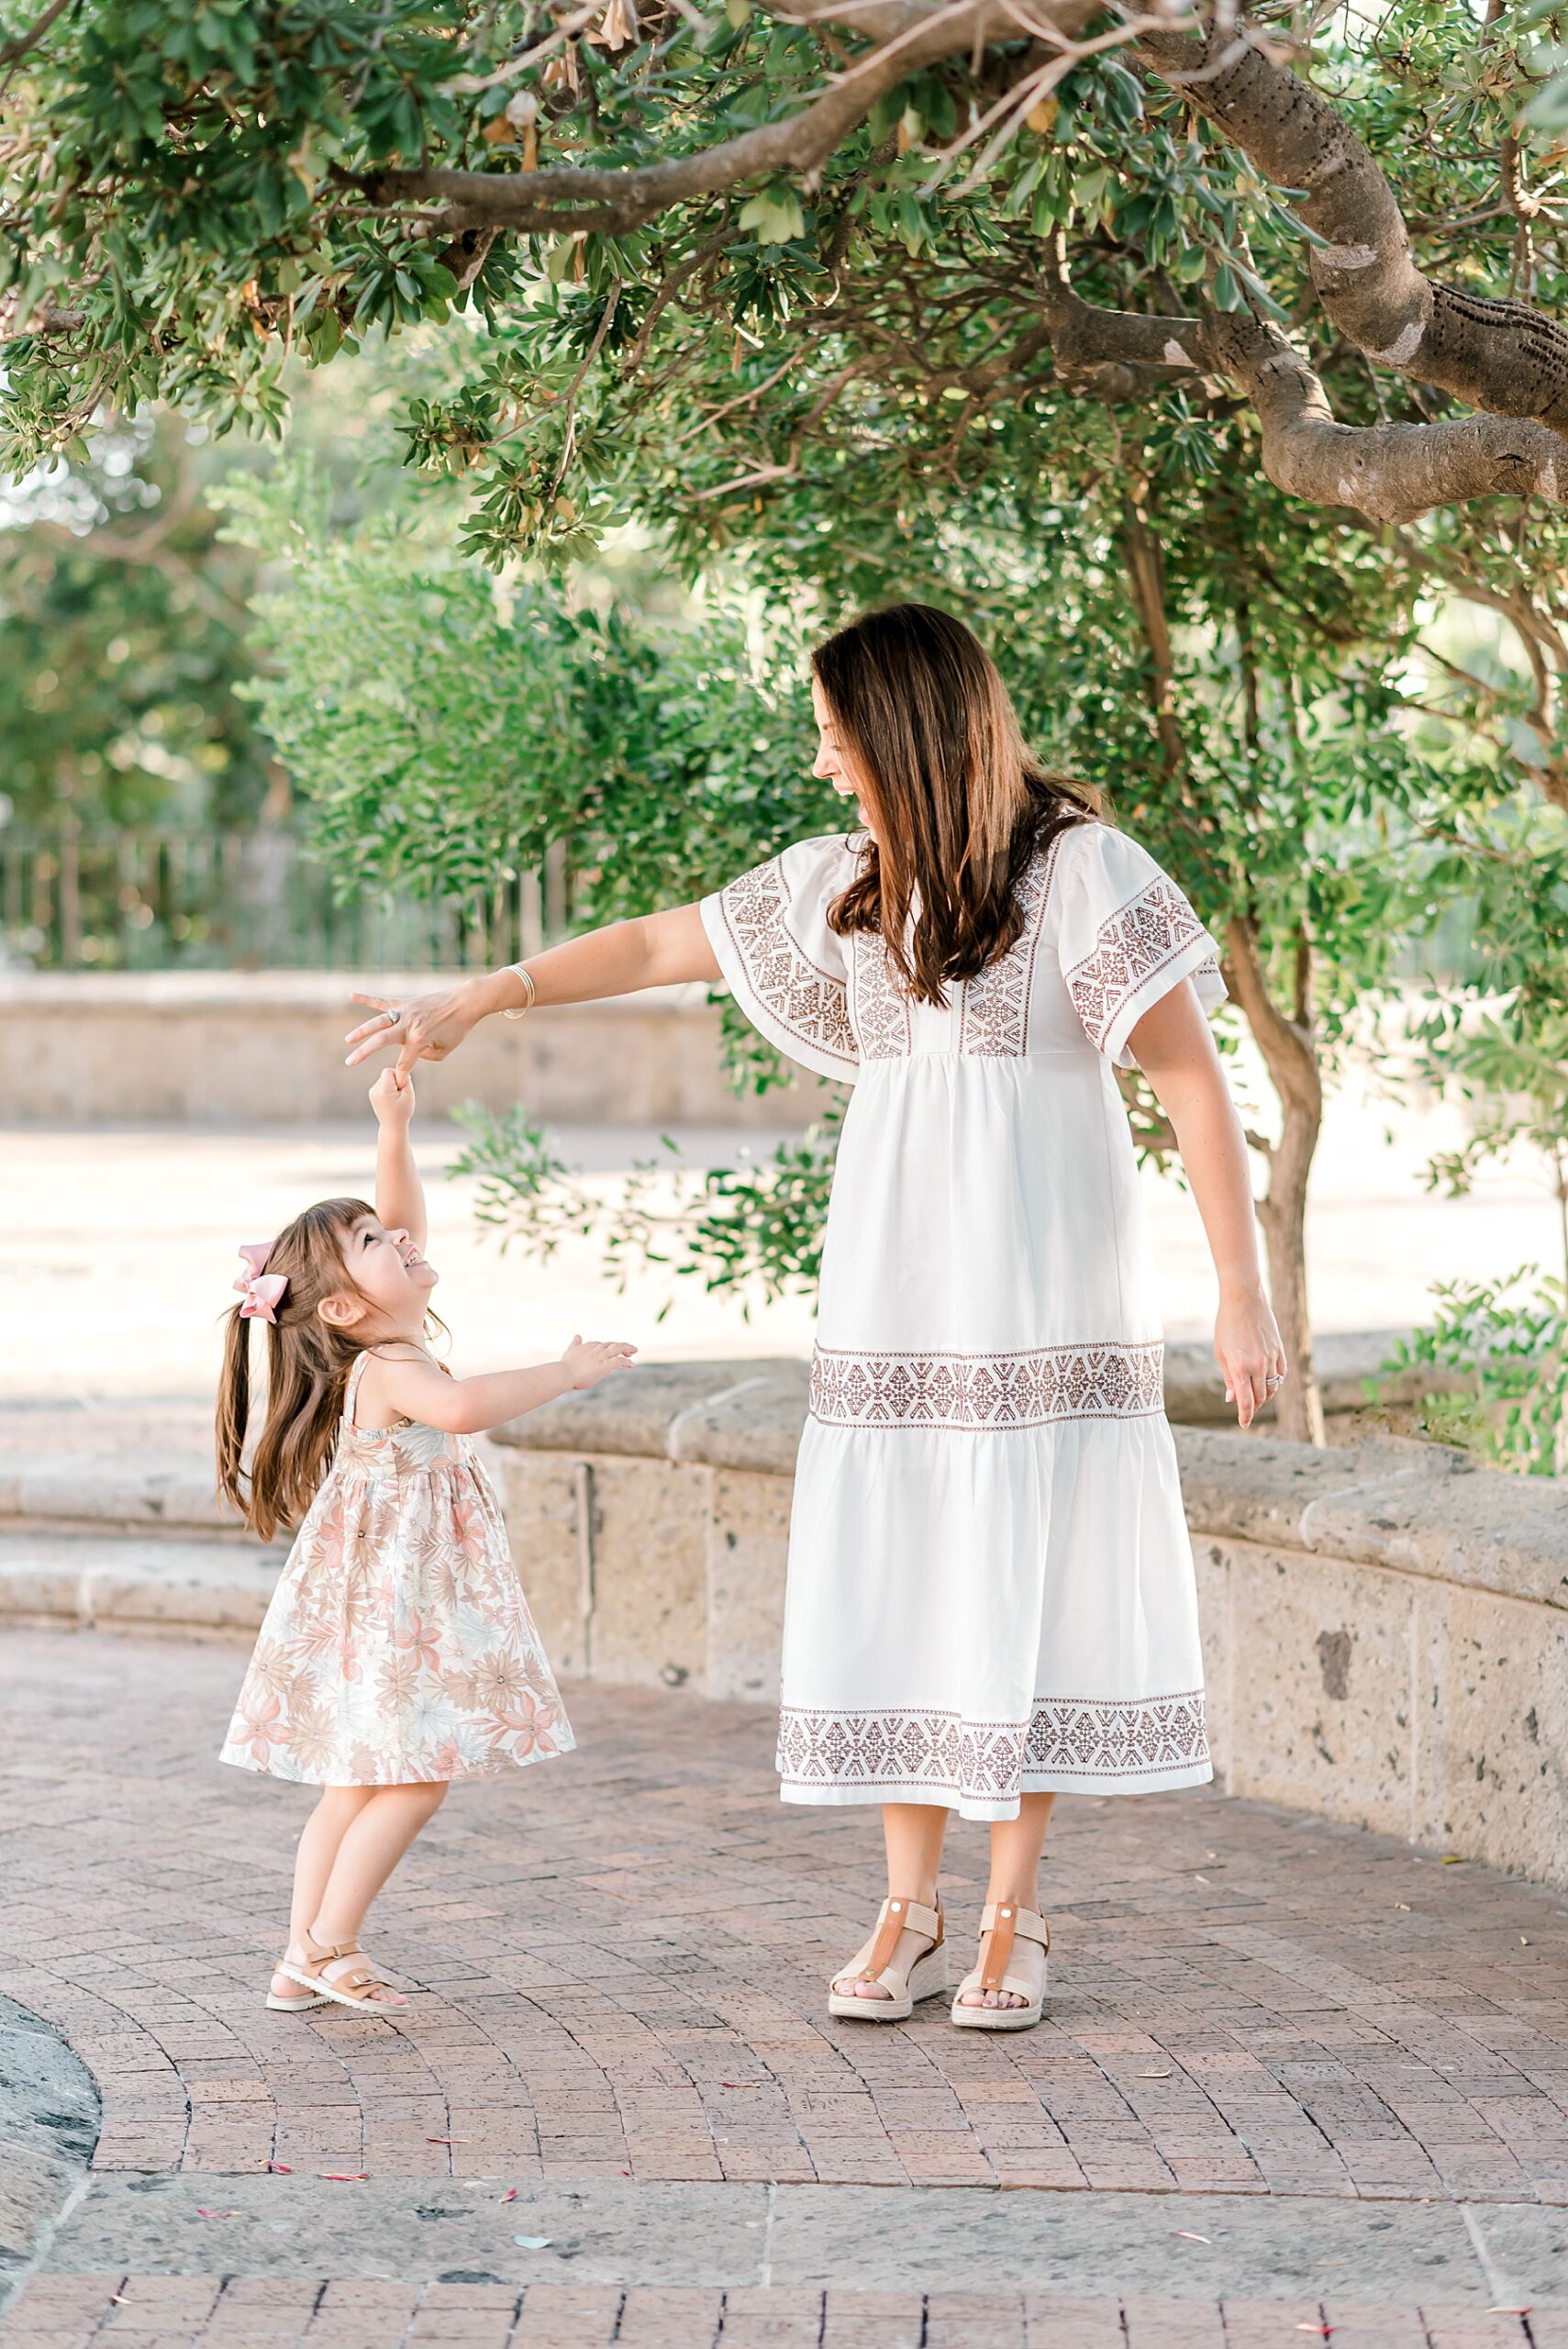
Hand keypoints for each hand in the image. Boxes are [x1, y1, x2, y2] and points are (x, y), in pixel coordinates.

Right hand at [344, 977, 493, 1077]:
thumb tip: (411, 1052)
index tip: (398, 1085)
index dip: (401, 1075)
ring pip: (377, 1022)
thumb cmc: (457, 1029)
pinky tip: (351, 995)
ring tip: (348, 1040)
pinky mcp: (405, 1003)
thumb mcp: (444, 1050)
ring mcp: (405, 1012)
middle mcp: (408, 1025)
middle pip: (381, 1041)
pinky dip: (367, 998)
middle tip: (349, 1062)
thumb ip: (424, 1055)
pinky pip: (383, 1001)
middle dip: (364, 1053)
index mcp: (418, 1040)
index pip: (404, 1063)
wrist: (465, 1002)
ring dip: (361, 1031)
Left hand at [369, 1067, 414, 1125]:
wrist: (392, 1126)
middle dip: (395, 1080)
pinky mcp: (372, 1093)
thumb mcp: (409, 1094)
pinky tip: (391, 1098)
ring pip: (384, 1078)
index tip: (402, 1087)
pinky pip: (381, 1083)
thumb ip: (406, 1079)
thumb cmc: (403, 1112)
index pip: (389, 1071)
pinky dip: (387, 1087)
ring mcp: (372, 1092)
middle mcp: (375, 1090)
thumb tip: (401, 1068)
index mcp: (383, 1090)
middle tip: (400, 1093)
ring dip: (391, 1084)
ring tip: (396, 1097)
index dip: (398, 1075)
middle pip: (386, 1074)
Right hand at [562, 1335, 637, 1390]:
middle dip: (623, 1346)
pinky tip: (632, 1365)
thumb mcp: (570, 1351)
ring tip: (634, 1351)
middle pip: (613, 1344)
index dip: (609, 1347)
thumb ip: (575, 1344)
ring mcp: (602, 1356)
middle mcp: (597, 1349)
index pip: (602, 1344)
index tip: (614, 1351)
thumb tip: (577, 1336)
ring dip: (628, 1349)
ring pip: (619, 1348)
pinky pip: (620, 1361)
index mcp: (589, 1346)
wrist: (565, 1373)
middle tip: (630, 1349)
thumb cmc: (566, 1366)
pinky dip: (627, 1362)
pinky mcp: (605, 1365)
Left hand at [1214, 1284, 1286, 1429]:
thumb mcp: (1221, 1353)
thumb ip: (1228, 1378)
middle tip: (1246, 1408)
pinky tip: (1267, 1382)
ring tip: (1255, 1396)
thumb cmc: (1226, 1325)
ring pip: (1272, 1387)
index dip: (1245, 1416)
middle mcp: (1258, 1365)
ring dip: (1264, 1396)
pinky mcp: (1280, 1350)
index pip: (1246, 1402)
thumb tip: (1232, 1399)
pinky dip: (1275, 1382)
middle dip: (1253, 1406)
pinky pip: (1280, 1374)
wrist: (1243, 1299)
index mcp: (1240, 1367)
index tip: (1244, 1424)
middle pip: (1260, 1397)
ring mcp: (1271, 1358)